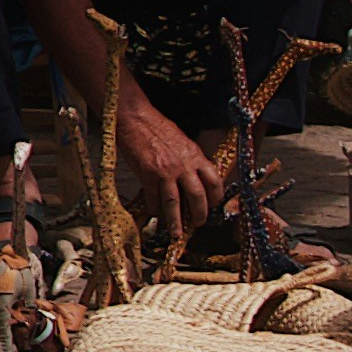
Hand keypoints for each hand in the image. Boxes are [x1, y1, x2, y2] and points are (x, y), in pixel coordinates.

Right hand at [116, 87, 222, 221]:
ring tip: (176, 233)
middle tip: (198, 224)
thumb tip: (195, 177)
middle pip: (197, 196)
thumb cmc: (157, 126)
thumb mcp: (182, 141)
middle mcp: (183, 165)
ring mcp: (165, 171)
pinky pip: (153, 198)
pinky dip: (155, 208)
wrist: (135, 118)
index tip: (212, 205)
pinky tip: (155, 214)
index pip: (214, 181)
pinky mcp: (147, 175)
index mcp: (195, 155)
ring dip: (176, 221)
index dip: (216, 197)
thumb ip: (190, 160)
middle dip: (199, 214)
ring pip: (175, 203)